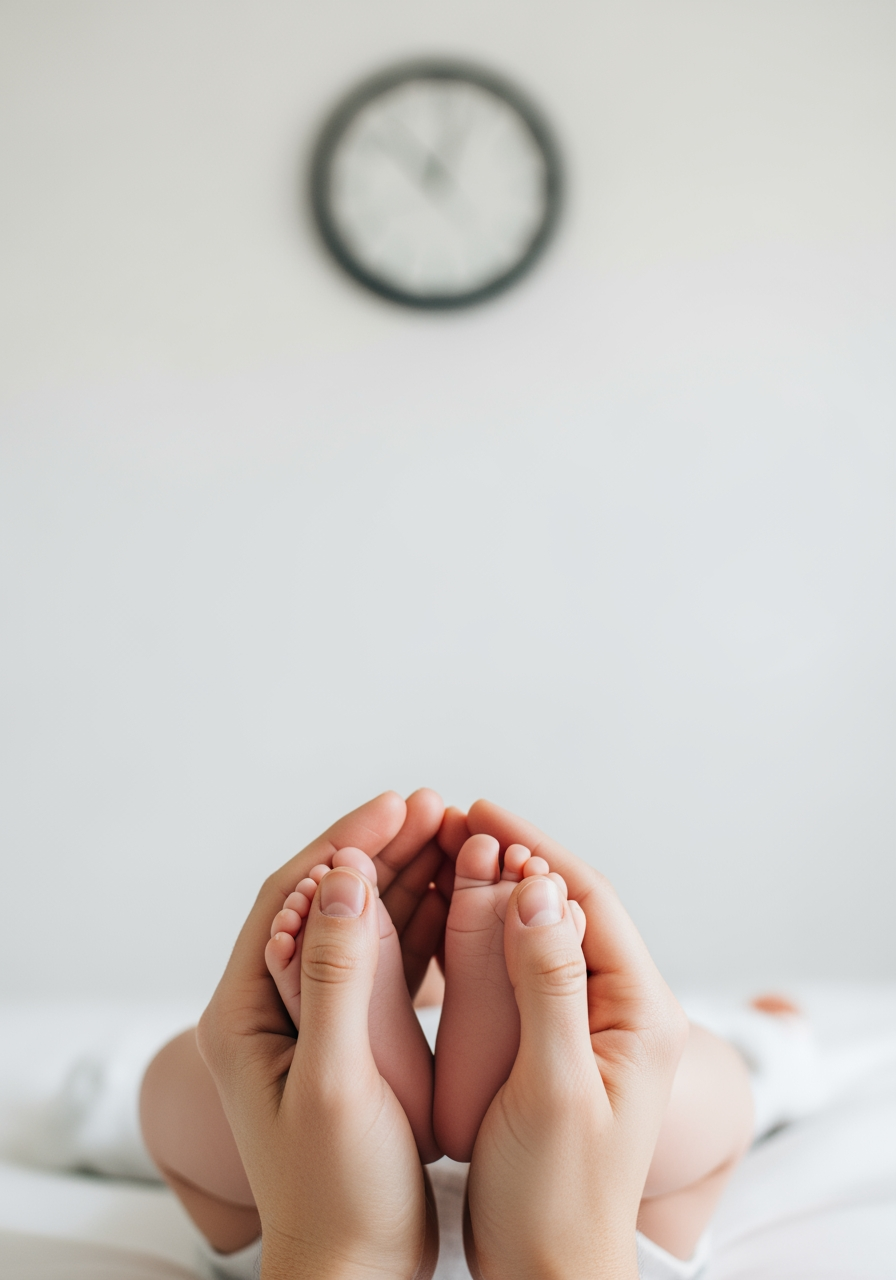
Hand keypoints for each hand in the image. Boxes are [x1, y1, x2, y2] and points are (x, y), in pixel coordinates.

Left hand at [197, 793, 439, 1279]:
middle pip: (327, 903)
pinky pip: (390, 965)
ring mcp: (320, 1023)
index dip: (341, 845)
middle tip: (436, 808)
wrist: (359, 1271)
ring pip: (363, 927)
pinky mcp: (359, 1040)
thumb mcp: (334, 1081)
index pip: (286, 899)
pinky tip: (463, 899)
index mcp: (244, 1014)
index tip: (395, 806)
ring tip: (458, 837)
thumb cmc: (337, 1193)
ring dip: (408, 880)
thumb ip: (335, 977)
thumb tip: (339, 879)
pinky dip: (424, 927)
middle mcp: (276, 1009)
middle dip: (381, 852)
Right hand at [463, 802, 687, 1279]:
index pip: (590, 899)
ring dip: (491, 890)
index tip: (477, 811)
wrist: (548, 1275)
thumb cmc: (558, 1197)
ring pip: (537, 934)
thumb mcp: (555, 1088)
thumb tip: (538, 888)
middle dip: (508, 858)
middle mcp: (619, 1009)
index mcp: (640, 1012)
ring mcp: (583, 1026)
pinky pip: (517, 972)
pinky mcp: (551, 1045)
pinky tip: (442, 916)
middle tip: (449, 821)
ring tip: (439, 852)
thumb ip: (550, 986)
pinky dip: (480, 938)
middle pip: (564, 907)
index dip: (534, 847)